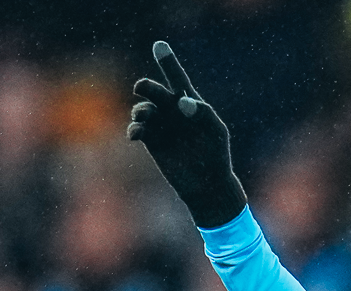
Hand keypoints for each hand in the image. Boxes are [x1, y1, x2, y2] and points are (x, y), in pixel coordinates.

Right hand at [128, 40, 247, 227]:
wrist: (206, 184)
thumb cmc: (216, 155)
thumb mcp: (216, 132)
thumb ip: (202, 112)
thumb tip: (181, 102)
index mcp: (190, 103)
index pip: (177, 78)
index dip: (167, 61)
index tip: (158, 45)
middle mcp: (172, 111)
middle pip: (155, 92)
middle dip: (148, 88)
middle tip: (142, 88)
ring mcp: (160, 125)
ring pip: (143, 110)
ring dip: (141, 111)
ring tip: (144, 118)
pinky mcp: (151, 141)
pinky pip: (137, 129)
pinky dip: (134, 128)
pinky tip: (136, 133)